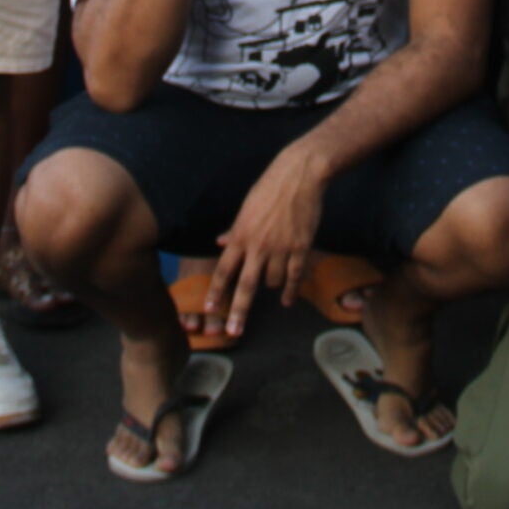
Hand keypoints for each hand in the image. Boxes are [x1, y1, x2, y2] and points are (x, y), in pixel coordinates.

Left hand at [208, 143, 327, 337]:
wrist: (298, 176)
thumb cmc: (269, 188)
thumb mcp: (246, 208)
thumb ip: (235, 229)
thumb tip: (220, 242)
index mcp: (241, 235)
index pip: (223, 269)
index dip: (216, 291)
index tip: (208, 308)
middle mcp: (257, 245)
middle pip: (245, 286)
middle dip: (238, 311)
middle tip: (233, 332)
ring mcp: (280, 248)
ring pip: (271, 281)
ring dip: (269, 285)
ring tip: (271, 281)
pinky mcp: (300, 247)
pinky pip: (293, 276)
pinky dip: (290, 290)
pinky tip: (286, 301)